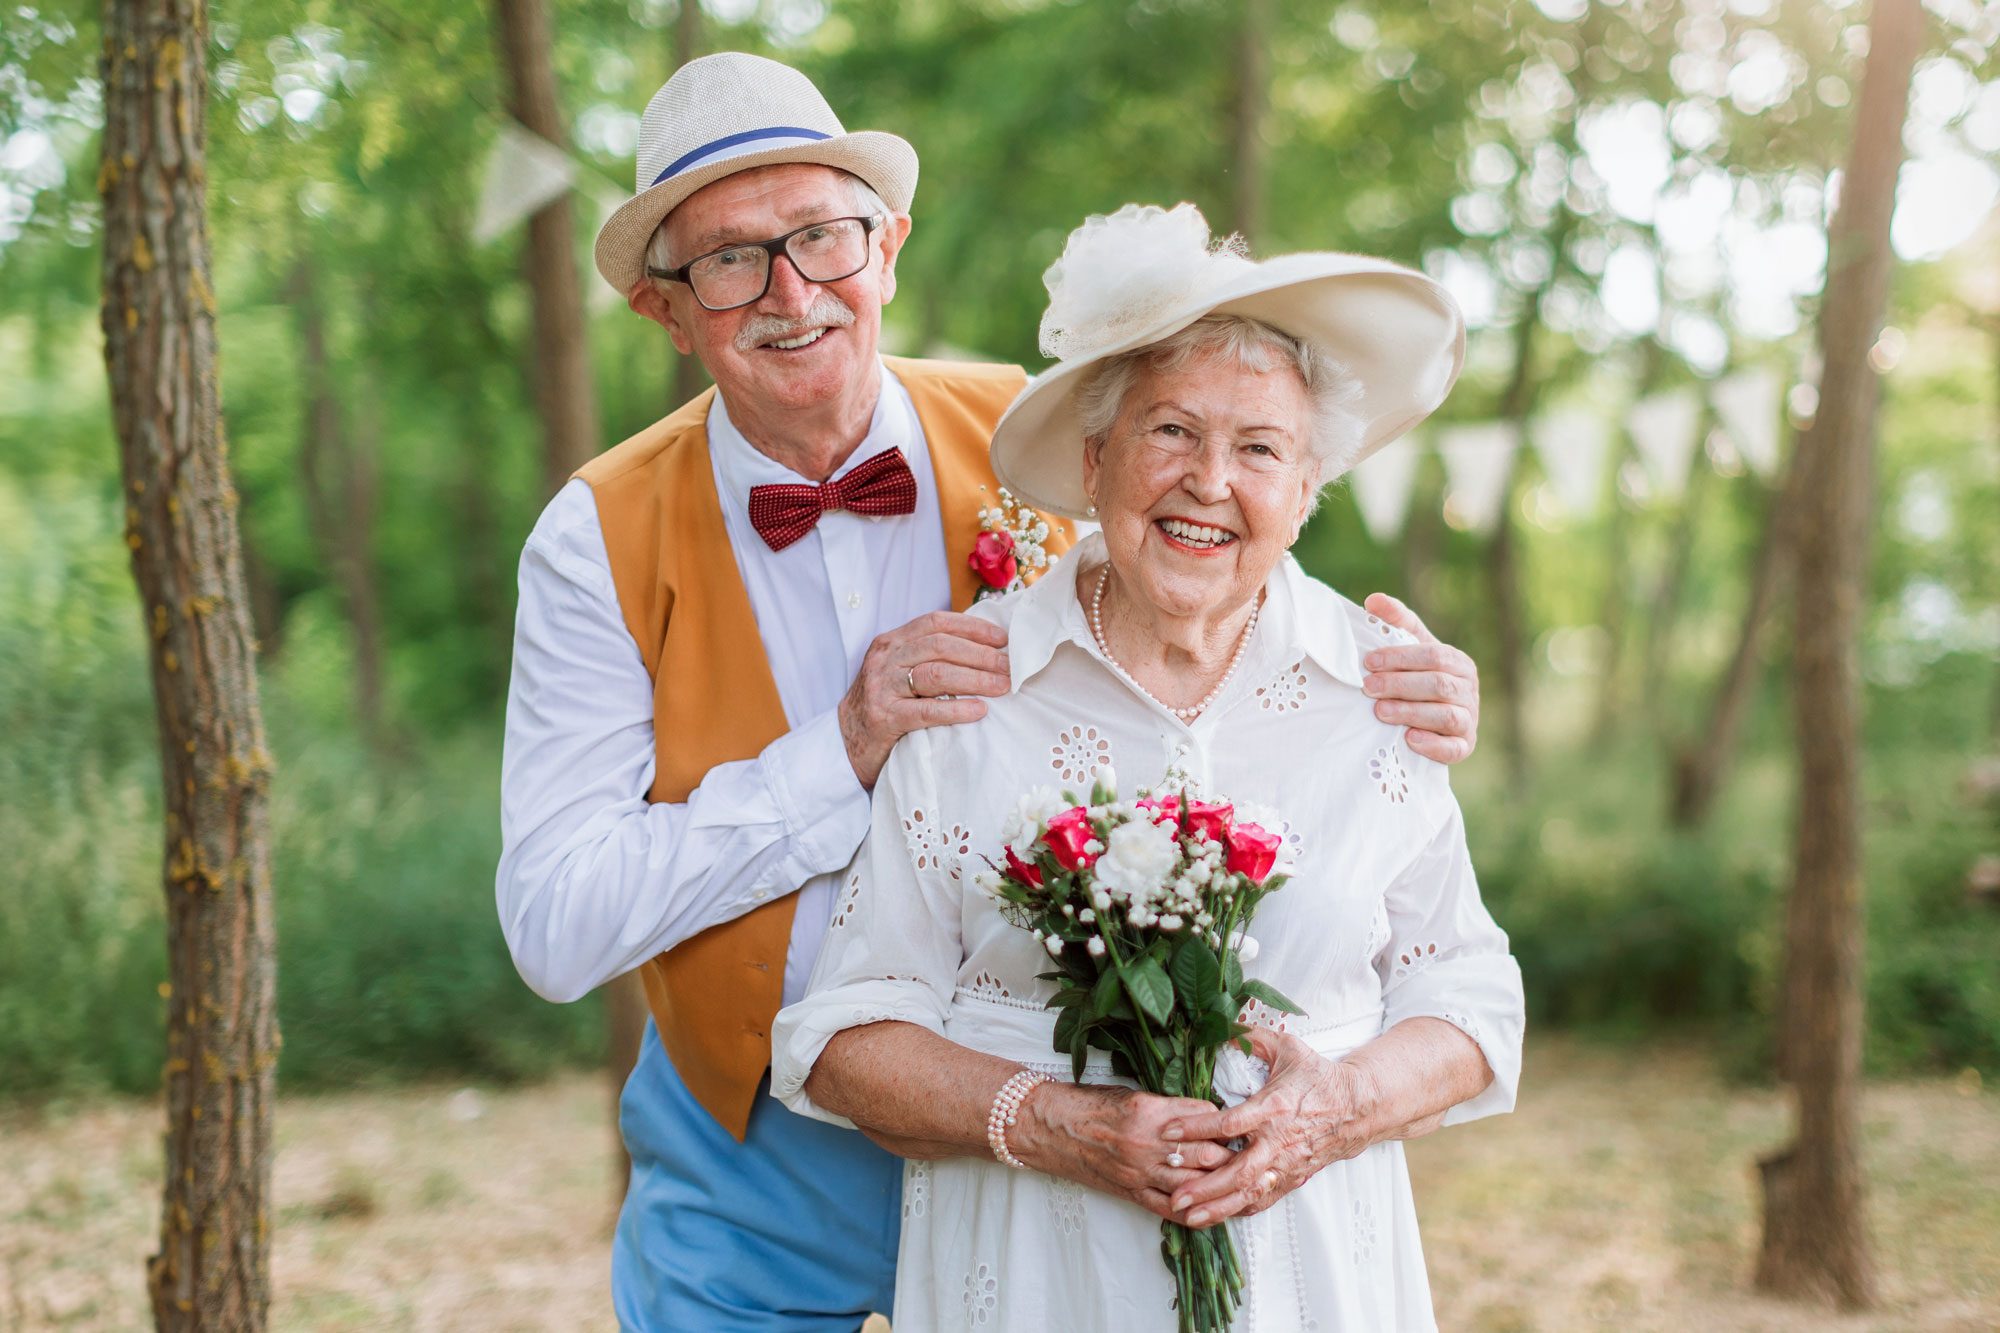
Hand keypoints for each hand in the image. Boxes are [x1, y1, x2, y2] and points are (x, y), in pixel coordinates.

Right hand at [839, 611, 1011, 787]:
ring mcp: (882, 688)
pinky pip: (926, 710)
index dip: (972, 627)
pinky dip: (956, 709)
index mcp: (891, 642)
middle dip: (980, 655)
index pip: (935, 622)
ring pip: (935, 673)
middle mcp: (885, 659)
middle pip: (939, 646)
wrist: (844, 744)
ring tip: (1002, 687)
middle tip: (1009, 668)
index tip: (1002, 639)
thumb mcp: (899, 672)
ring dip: (975, 679)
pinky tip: (979, 711)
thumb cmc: (883, 707)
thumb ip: (928, 657)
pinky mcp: (884, 718)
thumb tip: (983, 649)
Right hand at [1012, 1082, 1236, 1222]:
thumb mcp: (1133, 1093)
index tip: (1237, 1122)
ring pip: (1193, 1183)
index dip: (1224, 1120)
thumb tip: (1204, 1115)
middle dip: (1232, 1154)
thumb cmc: (1091, 1104)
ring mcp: (1139, 1171)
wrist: (1052, 1127)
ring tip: (1242, 1181)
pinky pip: (1169, 1209)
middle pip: (1206, 1152)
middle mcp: (1147, 1142)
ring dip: (1219, 1184)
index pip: (1205, 1117)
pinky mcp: (1131, 1192)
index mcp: (1150, 1110)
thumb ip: (1169, 1106)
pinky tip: (1212, 1210)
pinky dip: (1194, 1213)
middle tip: (1252, 1153)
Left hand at [1158, 1027, 1377, 1227]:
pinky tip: (1218, 1216)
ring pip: (1250, 1193)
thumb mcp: (1287, 1048)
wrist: (1358, 1107)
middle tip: (1175, 1195)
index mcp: (1272, 1109)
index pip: (1229, 1123)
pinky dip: (1240, 1209)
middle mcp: (1278, 1142)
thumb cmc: (1320, 1078)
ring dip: (1218, 1207)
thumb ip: (1252, 1038)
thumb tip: (1222, 1027)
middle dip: (1205, 1187)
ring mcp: (1286, 1164)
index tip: (1170, 1132)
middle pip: (1238, 1172)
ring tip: (1189, 1217)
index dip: (1197, 1128)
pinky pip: (1264, 1199)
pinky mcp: (1293, 1177)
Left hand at [1360, 593, 1479, 764]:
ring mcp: (1469, 719)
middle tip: (1368, 688)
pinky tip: (1409, 740)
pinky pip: (1453, 748)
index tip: (1369, 661)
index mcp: (1458, 662)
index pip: (1433, 655)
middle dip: (1400, 685)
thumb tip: (1374, 600)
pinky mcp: (1464, 746)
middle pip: (1438, 684)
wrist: (1432, 723)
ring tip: (1380, 711)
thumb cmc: (1417, 678)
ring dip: (1411, 712)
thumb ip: (1396, 623)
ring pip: (1445, 715)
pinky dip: (1433, 745)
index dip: (1401, 658)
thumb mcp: (1411, 648)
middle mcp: (1469, 689)